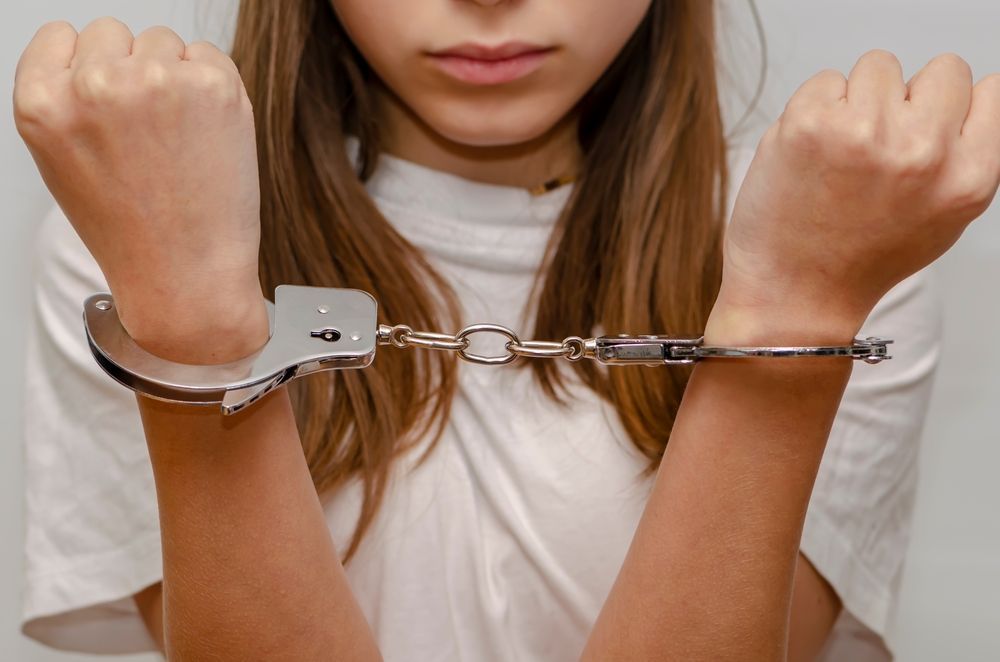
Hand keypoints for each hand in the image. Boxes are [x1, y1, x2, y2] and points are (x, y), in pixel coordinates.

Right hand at [14, 18, 267, 363]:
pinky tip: (206, 132)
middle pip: (113, 33)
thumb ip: (70, 101)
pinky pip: (209, 56)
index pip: (61, 37)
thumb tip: (101, 55)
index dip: (89, 68)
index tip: (108, 102)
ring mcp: (157, 81)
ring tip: (177, 139)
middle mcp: (95, 85)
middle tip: (149, 133)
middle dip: (131, 71)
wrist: (187, 276)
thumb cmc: (132, 231)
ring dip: (173, 76)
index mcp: (43, 103)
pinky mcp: (212, 86)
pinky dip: (211, 86)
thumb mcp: (64, 163)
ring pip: (163, 42)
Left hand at [709, 51, 999, 343]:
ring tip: (842, 155)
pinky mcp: (809, 123)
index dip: (954, 108)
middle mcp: (922, 150)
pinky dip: (816, 110)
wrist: (794, 292)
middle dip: (911, 99)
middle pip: (941, 69)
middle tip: (878, 147)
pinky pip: (824, 82)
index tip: (926, 131)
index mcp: (967, 175)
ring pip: (879, 67)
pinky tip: (810, 156)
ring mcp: (863, 132)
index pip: (990, 91)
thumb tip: (969, 99)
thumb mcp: (942, 217)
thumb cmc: (861, 258)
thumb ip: (963, 156)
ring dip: (860, 100)